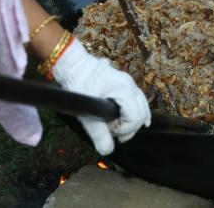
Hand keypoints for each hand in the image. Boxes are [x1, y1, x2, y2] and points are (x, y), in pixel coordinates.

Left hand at [52, 39, 150, 154]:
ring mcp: (129, 82)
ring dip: (134, 120)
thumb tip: (107, 151)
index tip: (109, 131)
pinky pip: (137, 99)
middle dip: (129, 128)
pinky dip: (138, 111)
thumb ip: (98, 133)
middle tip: (113, 134)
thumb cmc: (78, 84)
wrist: (72, 64)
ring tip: (124, 132)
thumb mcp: (86, 112)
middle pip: (141, 112)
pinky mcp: (123, 83)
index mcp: (124, 90)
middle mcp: (130, 85)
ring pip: (141, 105)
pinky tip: (141, 121)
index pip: (135, 118)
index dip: (124, 130)